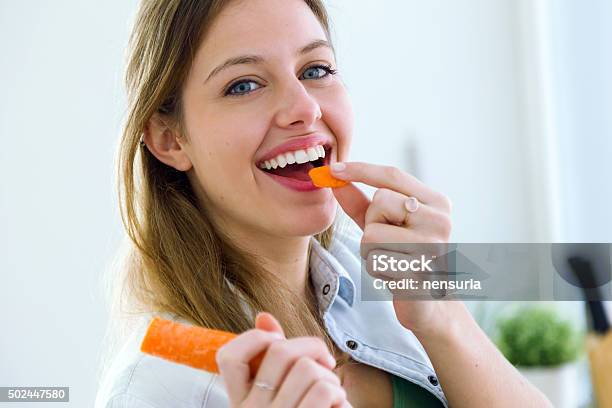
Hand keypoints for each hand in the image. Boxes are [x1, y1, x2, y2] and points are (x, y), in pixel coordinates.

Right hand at [216, 312, 350, 407]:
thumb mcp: (277, 396)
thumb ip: (269, 359)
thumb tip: (263, 316)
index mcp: (240, 403)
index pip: (229, 357)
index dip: (256, 338)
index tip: (279, 343)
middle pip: (281, 352)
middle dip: (312, 347)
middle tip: (324, 362)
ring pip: (308, 368)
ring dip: (330, 375)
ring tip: (331, 392)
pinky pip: (326, 389)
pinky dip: (339, 393)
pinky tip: (337, 406)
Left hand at [329, 162, 454, 337]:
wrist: (429, 304)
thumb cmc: (403, 257)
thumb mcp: (382, 225)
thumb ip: (360, 202)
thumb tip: (333, 178)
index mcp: (436, 203)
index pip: (393, 175)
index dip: (361, 170)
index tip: (333, 168)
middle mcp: (440, 221)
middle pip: (380, 201)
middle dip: (372, 222)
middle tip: (389, 242)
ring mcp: (433, 248)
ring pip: (372, 233)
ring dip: (371, 249)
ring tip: (391, 260)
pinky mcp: (420, 274)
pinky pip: (375, 260)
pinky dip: (376, 269)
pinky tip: (394, 276)